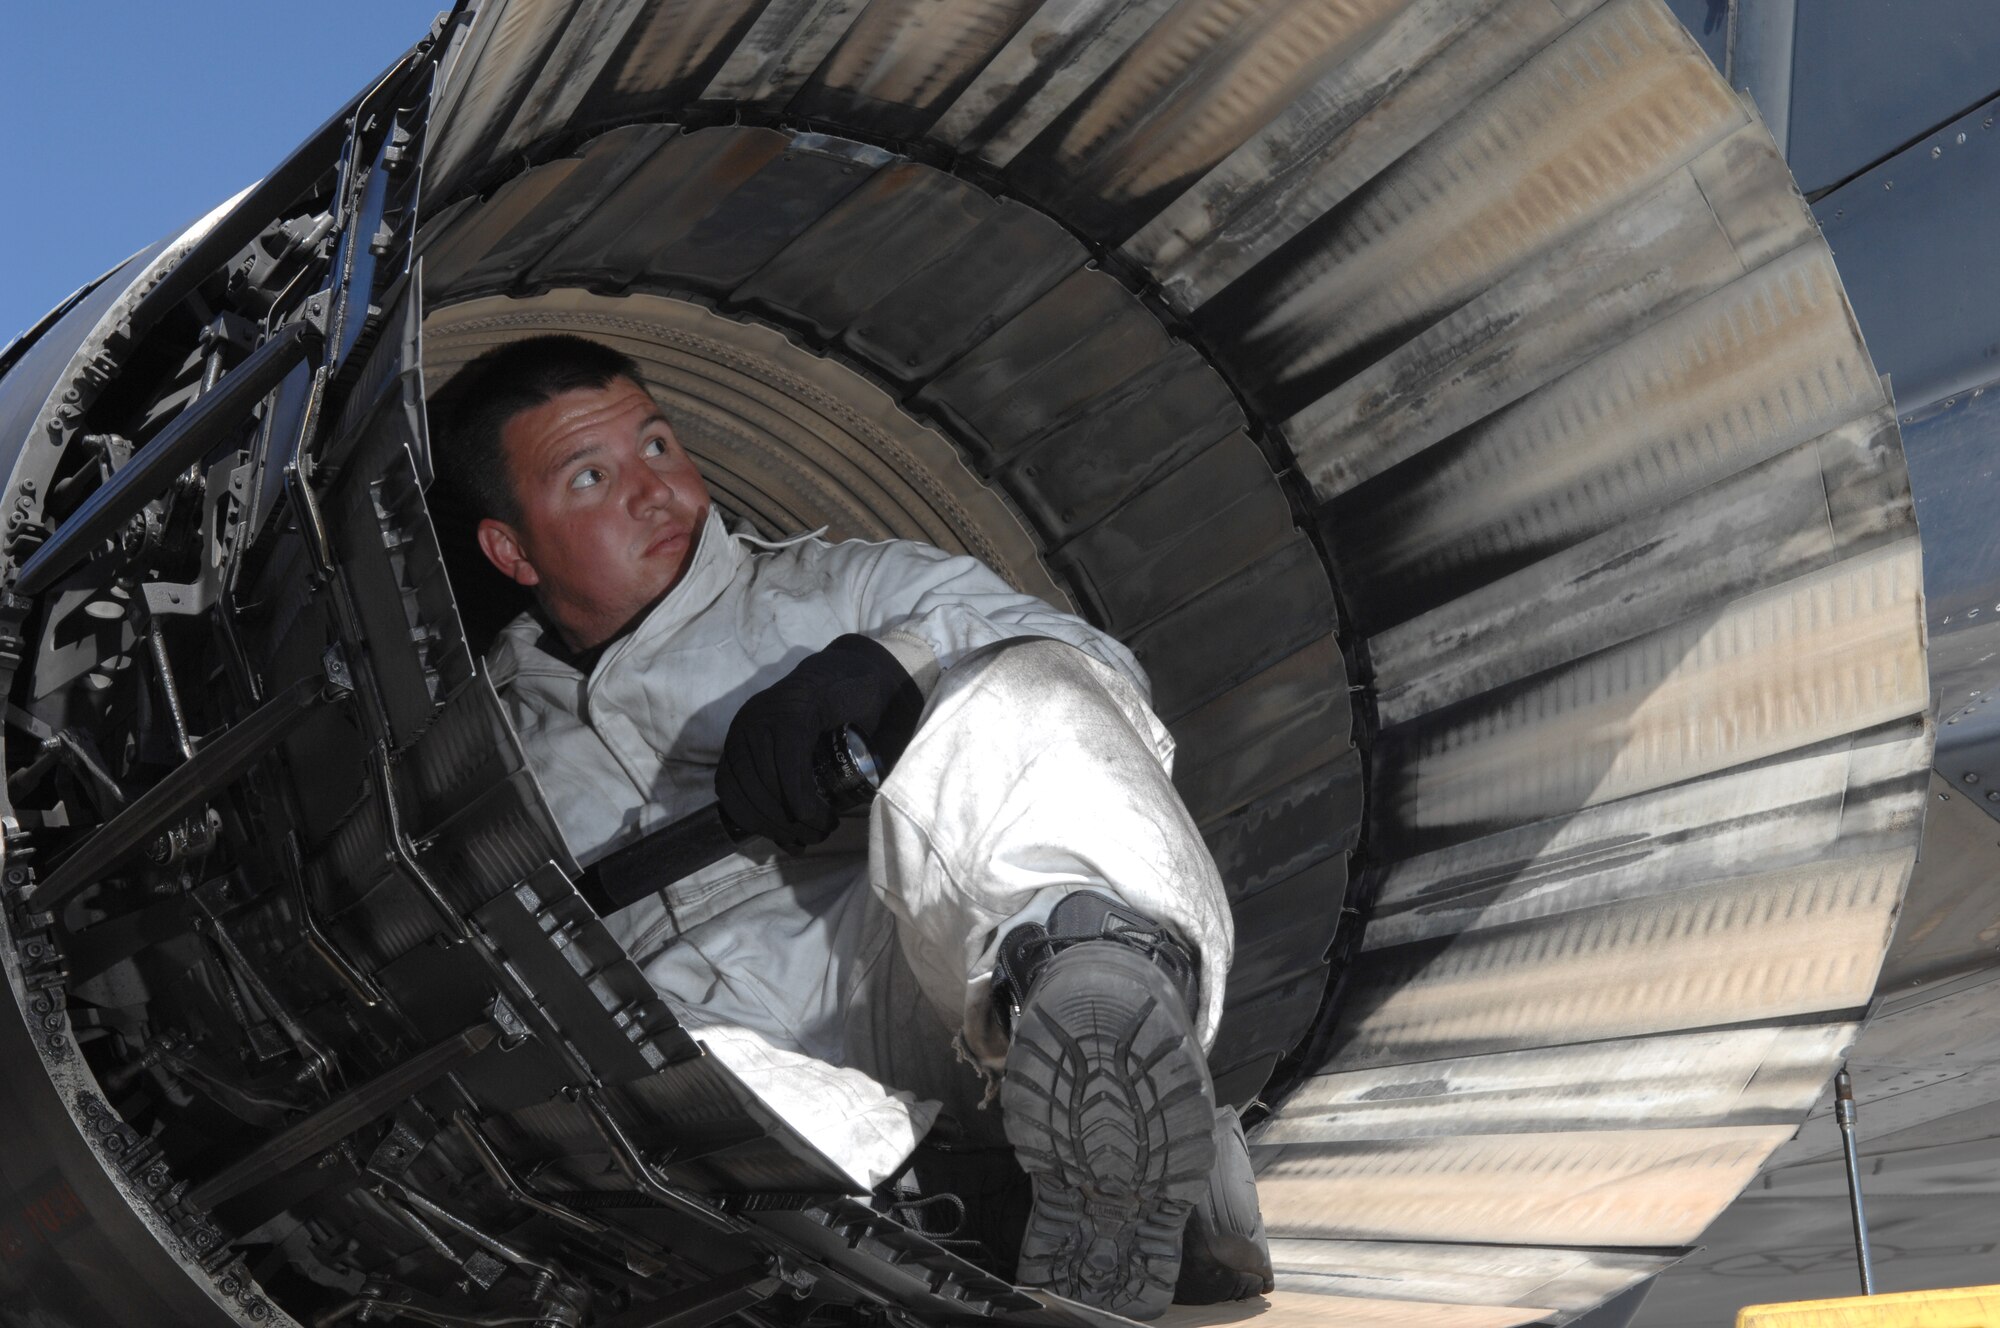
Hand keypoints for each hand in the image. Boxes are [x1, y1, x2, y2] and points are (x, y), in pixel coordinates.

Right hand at [717, 635, 922, 850]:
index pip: (787, 763)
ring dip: (771, 825)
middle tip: (821, 833)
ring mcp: (738, 737)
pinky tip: (779, 836)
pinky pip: (730, 793)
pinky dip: (751, 819)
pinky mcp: (731, 752)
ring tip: (803, 838)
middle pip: (762, 785)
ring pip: (741, 794)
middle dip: (790, 820)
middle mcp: (755, 721)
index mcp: (789, 710)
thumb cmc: (850, 693)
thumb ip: (875, 719)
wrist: (825, 678)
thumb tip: (877, 764)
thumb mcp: (865, 699)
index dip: (802, 800)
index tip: (826, 821)